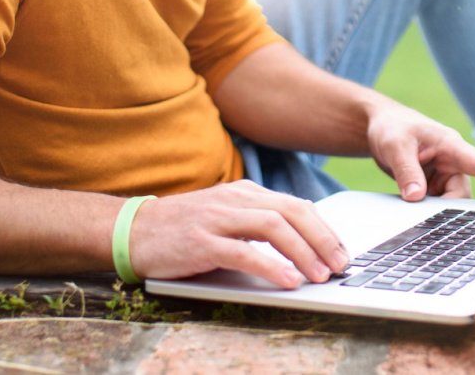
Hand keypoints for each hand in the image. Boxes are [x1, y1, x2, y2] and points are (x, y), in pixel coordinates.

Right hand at [127, 181, 349, 288]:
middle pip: (291, 211)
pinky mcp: (201, 241)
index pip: (296, 205)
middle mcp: (234, 200)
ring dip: (303, 252)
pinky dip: (270, 266)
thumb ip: (257, 224)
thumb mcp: (225, 218)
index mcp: (244, 193)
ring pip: (273, 227)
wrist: (132, 230)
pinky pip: (243, 252)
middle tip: (341, 265)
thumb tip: (302, 245)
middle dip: (322, 239)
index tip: (342, 252)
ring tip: (320, 275)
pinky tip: (287, 280)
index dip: (324, 229)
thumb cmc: (182, 230)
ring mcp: (217, 218)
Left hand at [366, 102, 474, 202]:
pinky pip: (436, 203)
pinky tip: (413, 209)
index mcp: (450, 145)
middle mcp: (451, 162)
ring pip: (450, 201)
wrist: (378, 127)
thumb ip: (406, 170)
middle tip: (427, 214)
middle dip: (449, 206)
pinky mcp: (432, 186)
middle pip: (462, 192)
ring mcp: (443, 175)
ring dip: (435, 209)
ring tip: (414, 207)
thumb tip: (416, 197)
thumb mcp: (395, 145)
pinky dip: (427, 209)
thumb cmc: (392, 126)